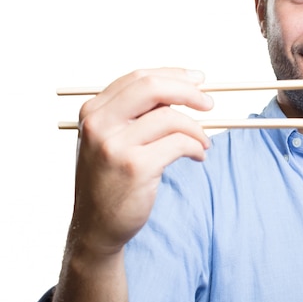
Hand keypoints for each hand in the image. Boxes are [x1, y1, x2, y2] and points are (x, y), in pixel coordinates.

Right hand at [68, 68, 213, 256]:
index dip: (173, 75)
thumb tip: (182, 88)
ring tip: (203, 142)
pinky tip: (198, 155)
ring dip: (197, 129)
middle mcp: (99, 124)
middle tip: (209, 103)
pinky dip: (196, 146)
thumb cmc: (110, 179)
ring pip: (170, 117)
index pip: (138, 78)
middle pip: (152, 87)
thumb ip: (135, 113)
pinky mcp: (135, 167)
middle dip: (188, 91)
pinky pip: (179, 143)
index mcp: (93, 111)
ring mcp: (115, 146)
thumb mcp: (110, 138)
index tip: (197, 80)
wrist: (95, 226)